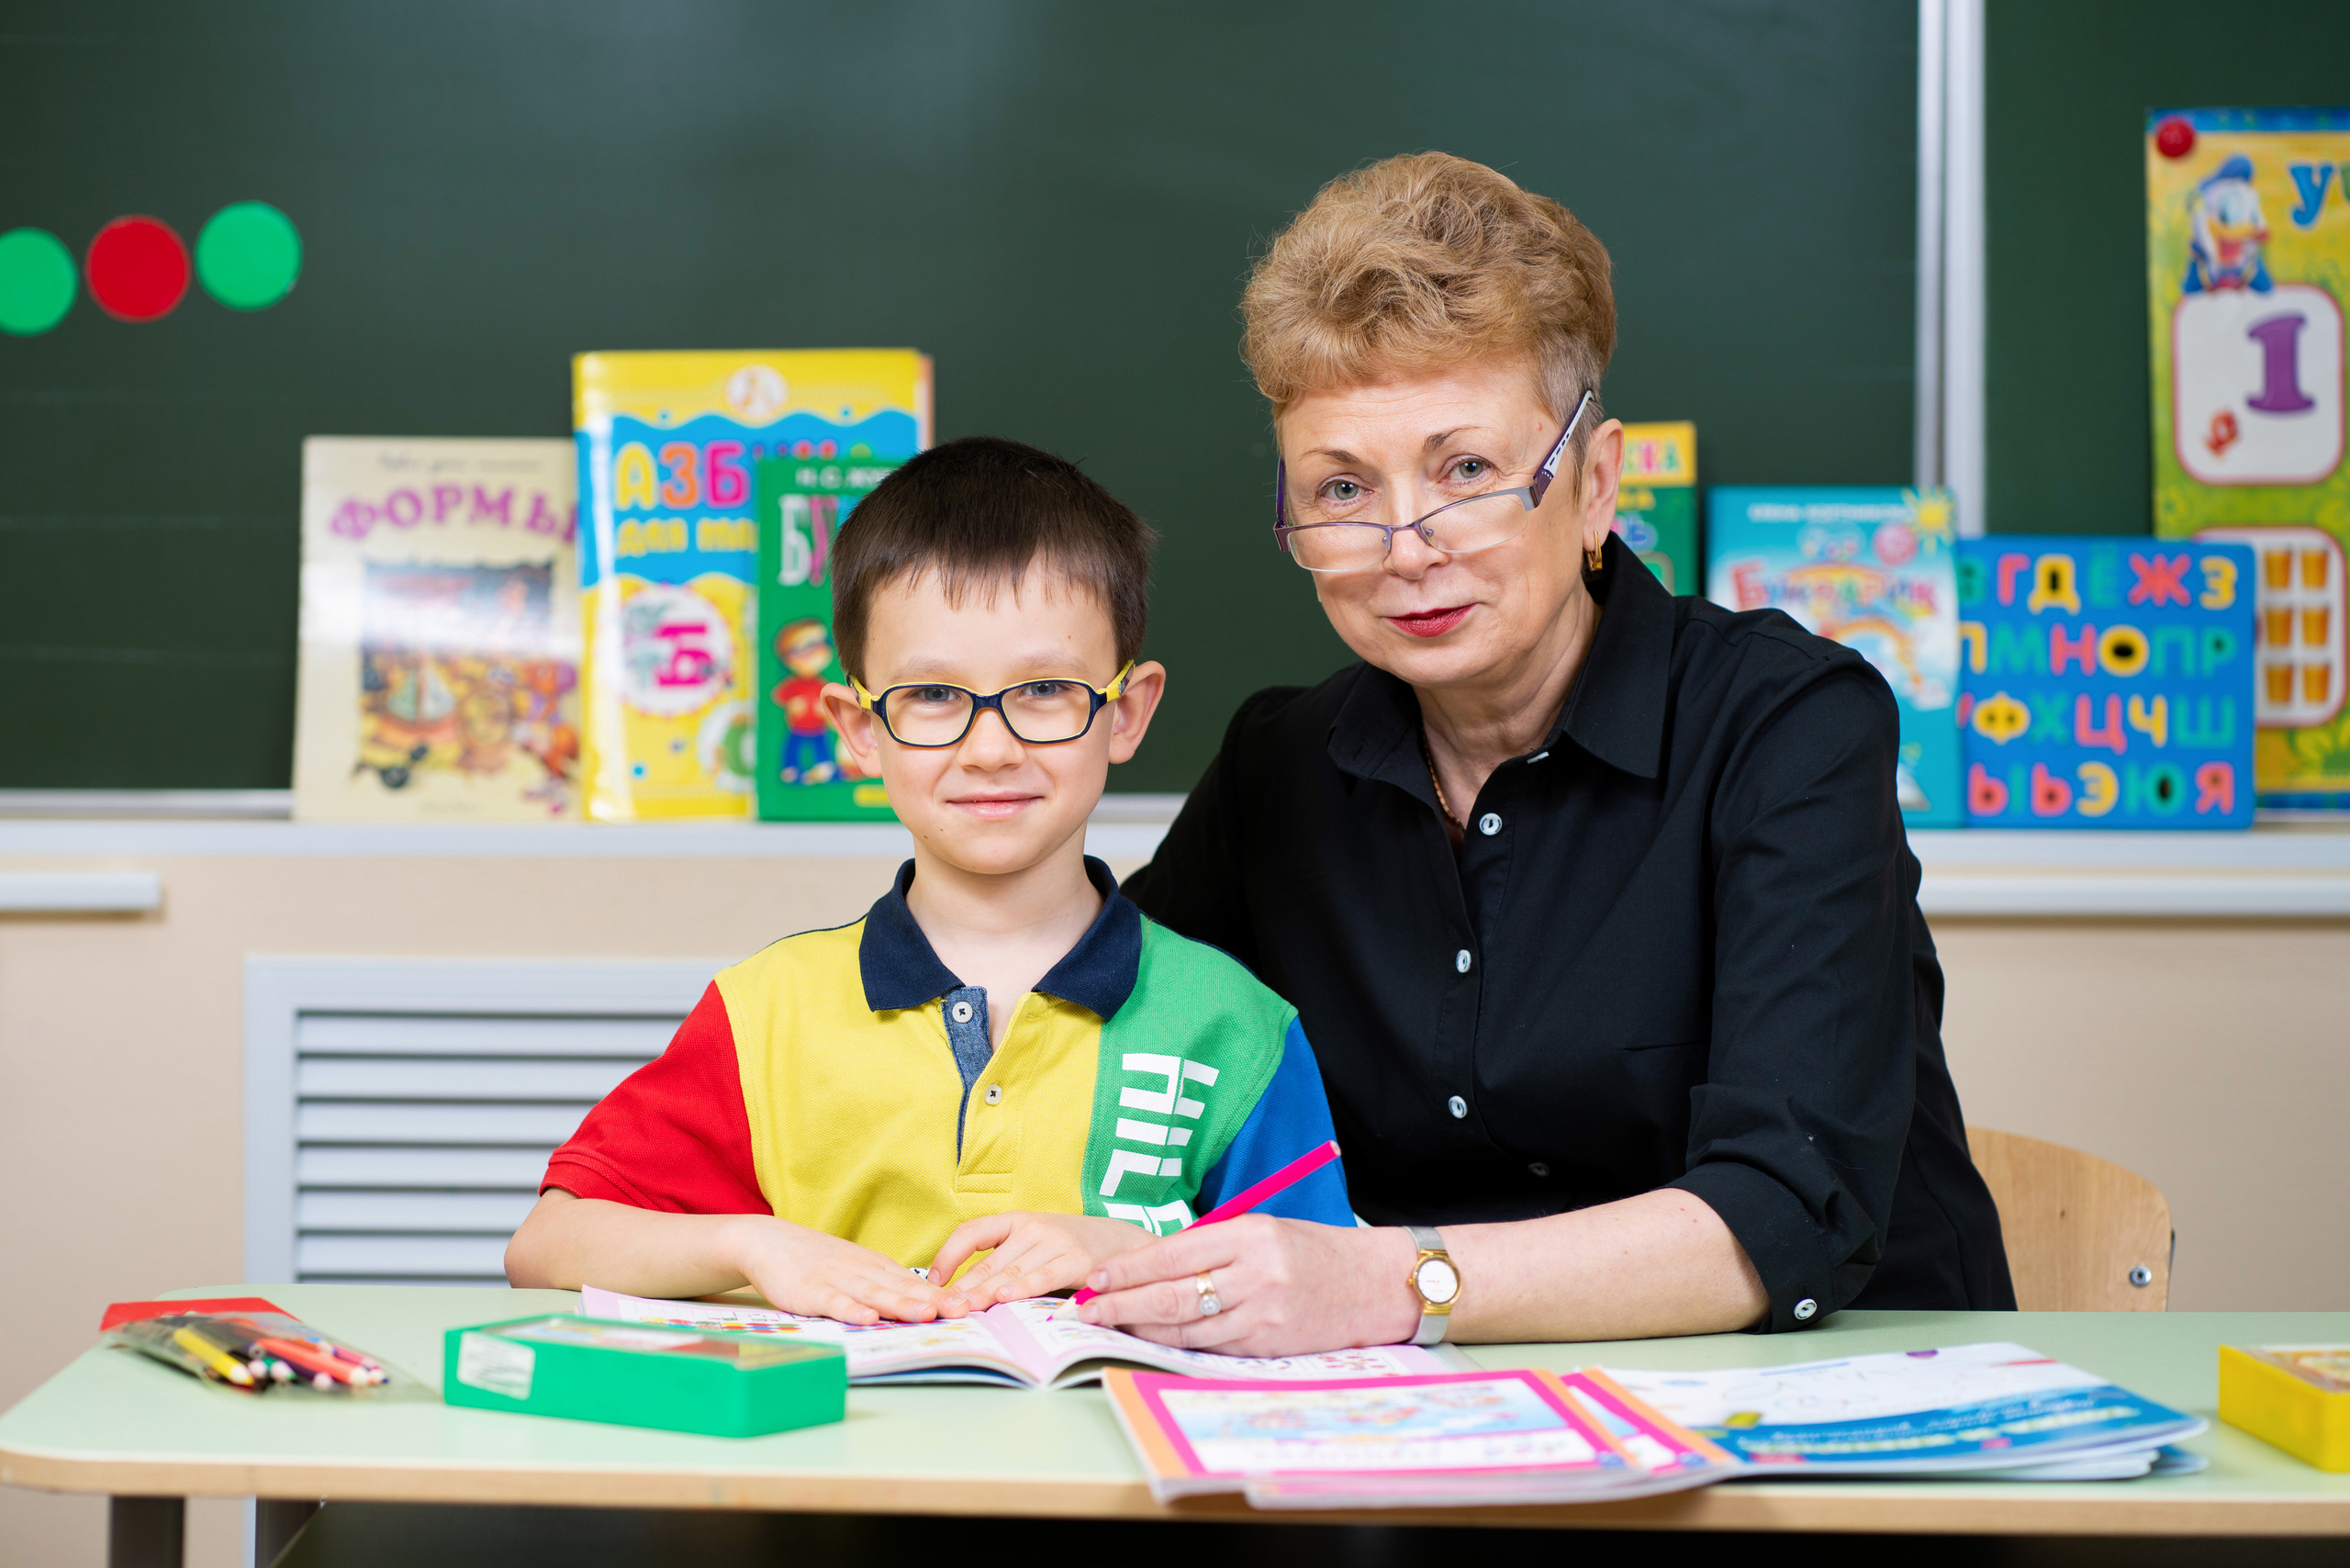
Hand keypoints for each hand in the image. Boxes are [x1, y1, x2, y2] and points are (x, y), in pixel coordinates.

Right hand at [728, 1215, 958, 1325]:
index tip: (970, 1305)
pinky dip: (851, 1310)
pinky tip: (867, 1319)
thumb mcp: (856, 1269)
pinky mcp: (811, 1291)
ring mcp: (837, 1280)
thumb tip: (922, 1304)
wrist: (770, 1241)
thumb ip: (884, 1286)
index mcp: (876, 1268)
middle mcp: (863, 1272)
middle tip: (962, 1311)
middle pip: (902, 1288)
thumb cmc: (818, 1261)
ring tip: (927, 1315)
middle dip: (934, 1300)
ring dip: (901, 1305)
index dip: (942, 1294)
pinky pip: (834, 1302)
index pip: (915, 1283)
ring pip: (874, 1294)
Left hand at [924, 1211, 1153, 1309]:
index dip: (948, 1256)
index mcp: (1016, 1220)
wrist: (1124, 1242)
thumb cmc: (1071, 1249)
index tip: (932, 1281)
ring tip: (963, 1309)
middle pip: (988, 1261)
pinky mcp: (1077, 1260)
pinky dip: (1024, 1288)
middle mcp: (1033, 1227)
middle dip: (962, 1288)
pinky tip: (1006, 1299)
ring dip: (984, 1293)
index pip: (971, 1232)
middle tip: (940, 1308)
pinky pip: (1044, 1277)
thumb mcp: (1035, 1245)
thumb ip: (1006, 1262)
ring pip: (1011, 1271)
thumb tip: (963, 1293)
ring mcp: (1055, 1241)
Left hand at [1075, 1215, 1422, 1356]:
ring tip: (1109, 1326)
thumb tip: (1152, 1266)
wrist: (1375, 1283)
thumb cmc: (1314, 1251)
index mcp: (1251, 1235)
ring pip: (1185, 1328)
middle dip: (1121, 1304)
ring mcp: (1263, 1314)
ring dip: (1140, 1330)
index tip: (1098, 1276)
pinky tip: (1150, 1340)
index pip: (1174, 1253)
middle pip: (1171, 1295)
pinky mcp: (1269, 1345)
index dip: (1129, 1269)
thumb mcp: (1265, 1231)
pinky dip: (1175, 1344)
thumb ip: (1214, 1247)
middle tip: (1086, 1309)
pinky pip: (1210, 1347)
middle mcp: (1255, 1274)